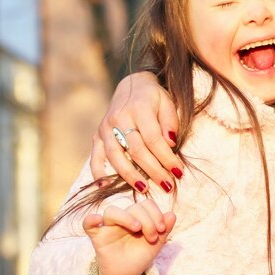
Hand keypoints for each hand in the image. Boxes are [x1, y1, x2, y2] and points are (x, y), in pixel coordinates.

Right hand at [83, 199, 175, 274]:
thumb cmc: (140, 257)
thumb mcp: (156, 244)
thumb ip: (164, 229)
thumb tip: (172, 214)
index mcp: (138, 218)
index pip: (146, 204)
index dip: (156, 213)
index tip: (162, 229)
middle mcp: (123, 220)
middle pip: (133, 207)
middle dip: (148, 220)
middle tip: (152, 237)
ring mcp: (109, 227)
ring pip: (112, 211)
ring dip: (127, 217)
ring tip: (137, 229)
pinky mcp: (98, 238)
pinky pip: (88, 224)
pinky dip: (90, 220)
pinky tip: (96, 220)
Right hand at [91, 72, 181, 189]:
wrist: (132, 85)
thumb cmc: (154, 97)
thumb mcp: (168, 102)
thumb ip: (170, 122)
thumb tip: (170, 144)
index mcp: (139, 109)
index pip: (154, 139)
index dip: (166, 158)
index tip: (179, 172)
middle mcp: (119, 118)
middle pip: (136, 150)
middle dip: (153, 171)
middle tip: (167, 186)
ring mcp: (106, 127)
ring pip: (116, 156)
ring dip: (130, 176)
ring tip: (144, 189)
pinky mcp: (97, 135)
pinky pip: (95, 156)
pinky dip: (98, 172)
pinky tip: (105, 186)